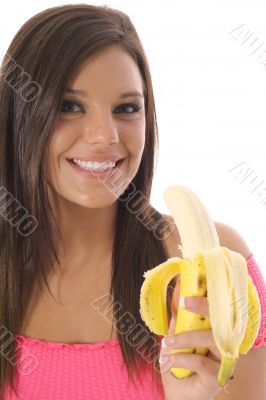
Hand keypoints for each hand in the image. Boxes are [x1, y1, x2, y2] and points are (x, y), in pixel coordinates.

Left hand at [159, 285, 228, 399]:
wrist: (178, 395)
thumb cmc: (179, 365)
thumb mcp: (174, 338)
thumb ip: (176, 320)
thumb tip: (175, 295)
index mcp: (216, 330)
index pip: (219, 308)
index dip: (209, 293)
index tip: (192, 281)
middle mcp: (225, 343)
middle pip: (223, 319)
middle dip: (204, 306)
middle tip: (184, 302)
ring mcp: (224, 360)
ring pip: (212, 339)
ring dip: (187, 338)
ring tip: (168, 343)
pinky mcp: (219, 377)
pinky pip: (201, 362)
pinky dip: (182, 358)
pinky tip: (170, 360)